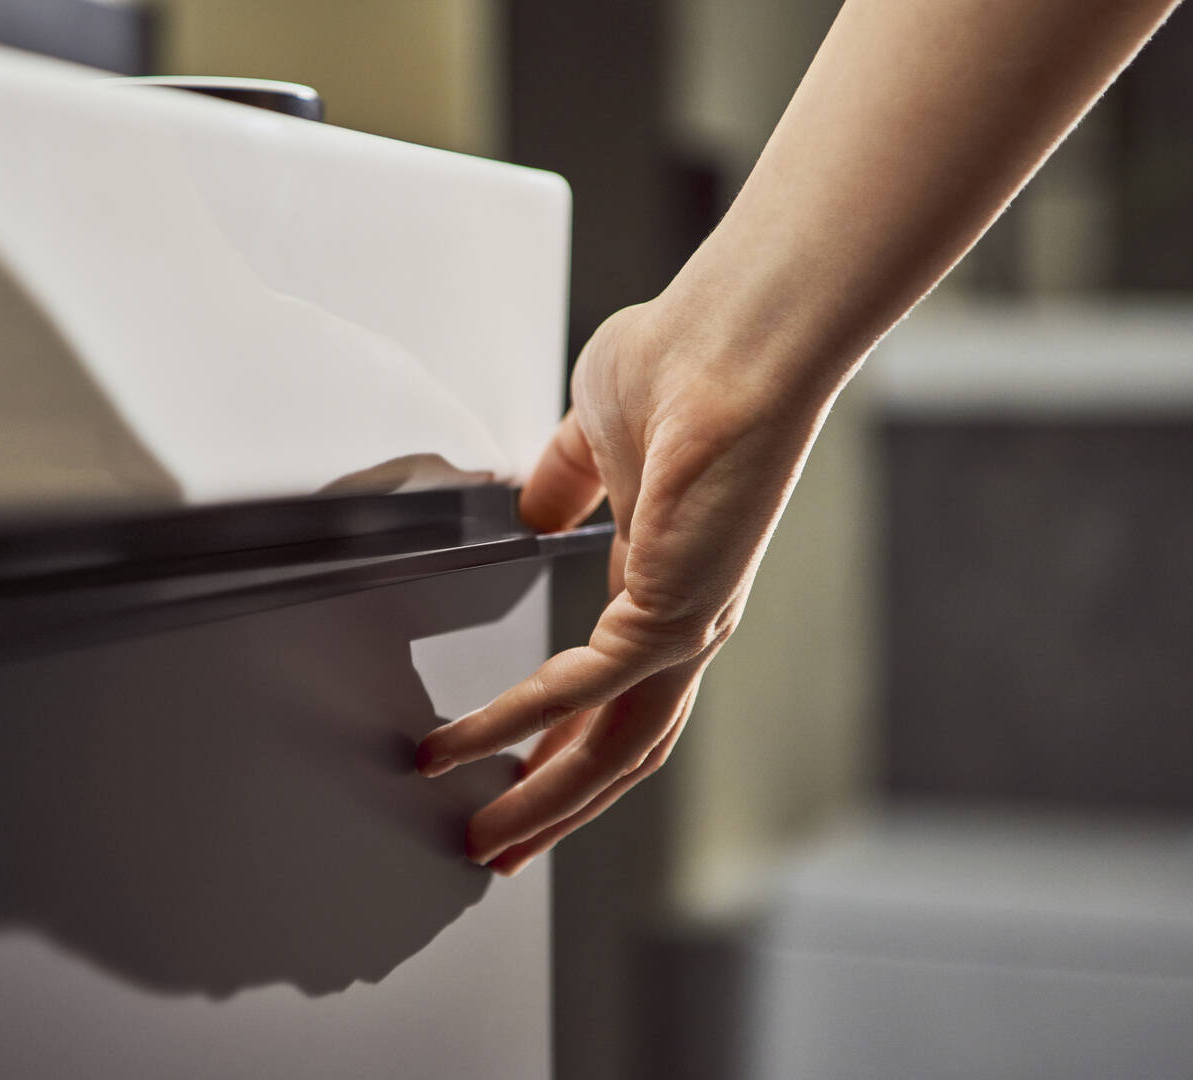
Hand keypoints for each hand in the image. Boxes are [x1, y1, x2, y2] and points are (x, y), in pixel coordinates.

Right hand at [414, 296, 825, 875]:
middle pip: (622, 748)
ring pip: (615, 750)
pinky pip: (580, 691)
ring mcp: (686, 626)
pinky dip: (513, 723)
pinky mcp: (673, 614)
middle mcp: (684, 621)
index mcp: (664, 582)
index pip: (614, 693)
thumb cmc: (683, 364)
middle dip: (556, 805)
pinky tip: (462, 744)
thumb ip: (561, 481)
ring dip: (543, 799)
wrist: (731, 339)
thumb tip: (533, 509)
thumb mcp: (593, 435)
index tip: (515, 777)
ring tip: (482, 836)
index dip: (564, 743)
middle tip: (499, 848)